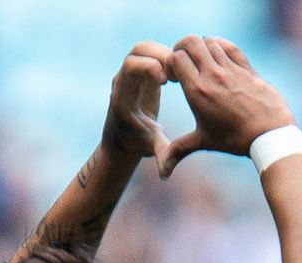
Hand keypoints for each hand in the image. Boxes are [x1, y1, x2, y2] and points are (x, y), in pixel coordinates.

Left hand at [102, 41, 173, 159]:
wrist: (122, 138)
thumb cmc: (136, 143)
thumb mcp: (149, 147)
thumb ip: (159, 153)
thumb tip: (165, 173)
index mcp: (123, 96)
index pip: (131, 67)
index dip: (150, 67)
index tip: (167, 81)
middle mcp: (123, 81)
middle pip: (137, 50)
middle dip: (160, 54)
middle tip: (177, 71)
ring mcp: (130, 74)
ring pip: (144, 48)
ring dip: (164, 53)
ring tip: (179, 72)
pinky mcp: (140, 71)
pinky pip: (151, 53)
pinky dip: (165, 57)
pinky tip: (177, 73)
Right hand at [158, 36, 295, 177]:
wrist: (268, 135)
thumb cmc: (233, 140)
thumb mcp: (202, 142)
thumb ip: (177, 152)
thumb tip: (162, 174)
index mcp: (197, 91)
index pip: (175, 58)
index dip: (170, 62)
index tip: (174, 76)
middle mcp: (213, 76)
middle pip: (190, 42)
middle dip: (182, 47)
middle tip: (184, 62)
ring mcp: (231, 69)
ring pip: (209, 41)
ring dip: (201, 48)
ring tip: (201, 62)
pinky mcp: (246, 67)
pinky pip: (230, 46)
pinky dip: (220, 46)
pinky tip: (218, 58)